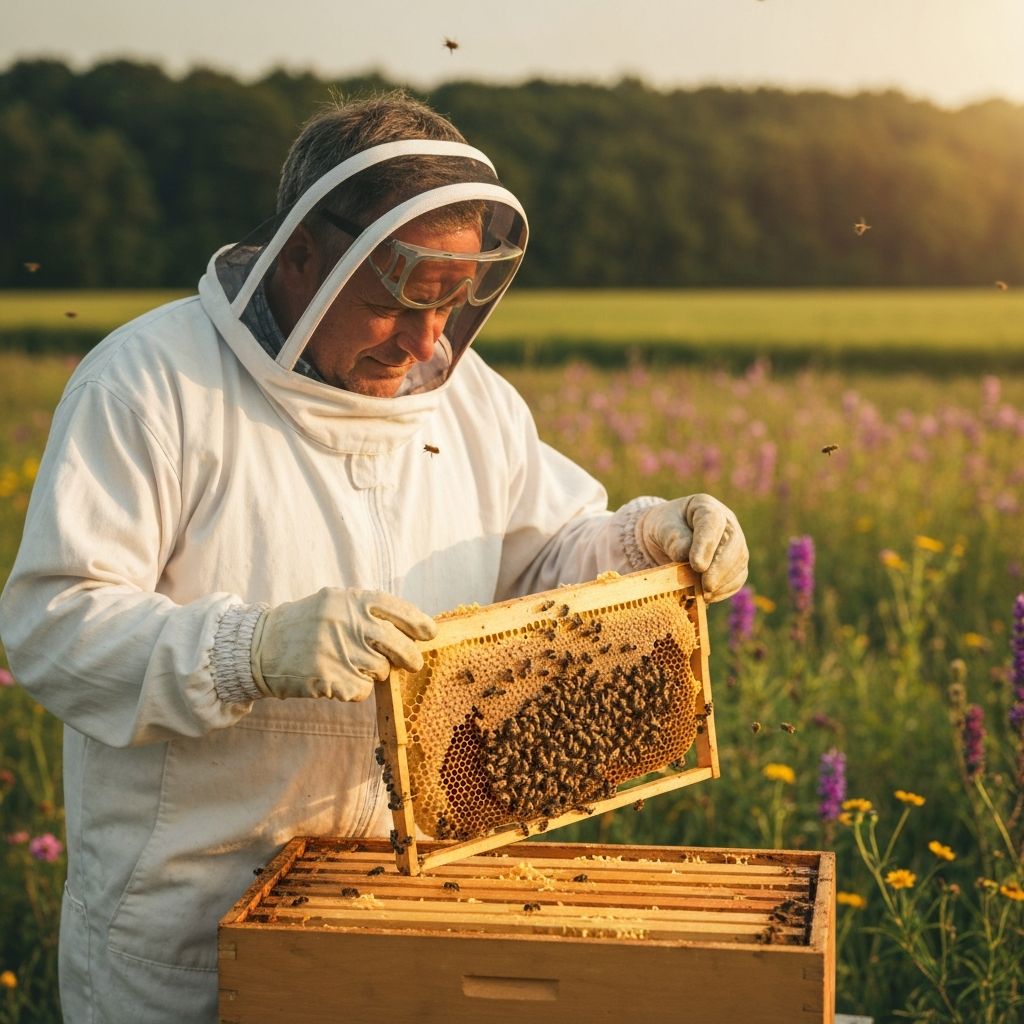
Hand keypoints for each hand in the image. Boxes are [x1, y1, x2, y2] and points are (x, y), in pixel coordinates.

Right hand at [250, 588, 436, 700]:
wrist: (260, 646)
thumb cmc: (305, 625)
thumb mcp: (334, 604)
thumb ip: (368, 612)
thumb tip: (413, 629)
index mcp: (351, 601)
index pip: (397, 609)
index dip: (419, 622)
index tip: (430, 633)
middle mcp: (347, 623)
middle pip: (399, 645)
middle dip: (411, 657)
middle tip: (413, 663)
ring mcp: (339, 652)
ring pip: (381, 670)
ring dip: (373, 672)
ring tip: (350, 664)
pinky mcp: (330, 679)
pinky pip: (362, 690)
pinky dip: (355, 689)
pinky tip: (337, 679)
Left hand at [636, 494, 748, 602]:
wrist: (666, 538)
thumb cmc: (663, 528)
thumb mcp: (661, 528)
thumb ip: (673, 538)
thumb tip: (685, 555)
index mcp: (705, 506)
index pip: (712, 521)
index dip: (706, 544)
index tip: (696, 565)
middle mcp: (726, 522)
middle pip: (732, 542)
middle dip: (720, 567)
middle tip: (706, 586)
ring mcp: (734, 542)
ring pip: (738, 561)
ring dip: (723, 581)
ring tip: (704, 594)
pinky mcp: (735, 563)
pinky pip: (738, 577)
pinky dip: (725, 589)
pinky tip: (710, 597)